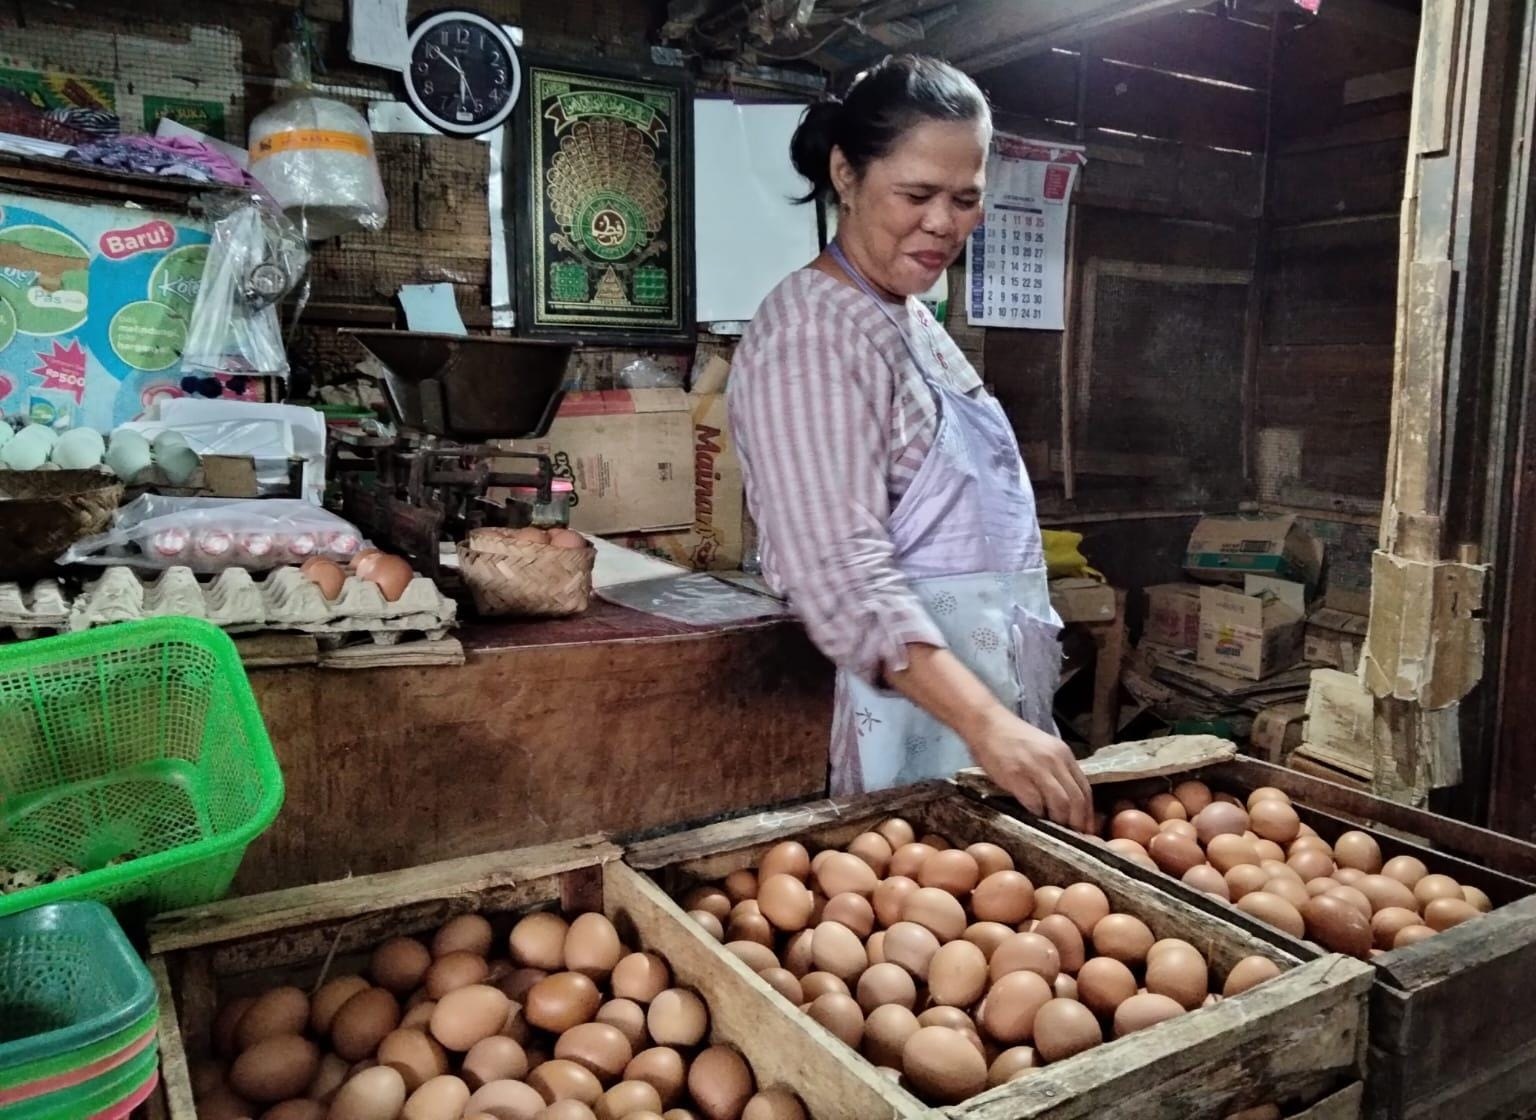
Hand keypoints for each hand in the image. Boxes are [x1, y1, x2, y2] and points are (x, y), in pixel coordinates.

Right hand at [965, 707, 1092, 831]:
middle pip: (1076, 798)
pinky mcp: (1016, 775)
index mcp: (1063, 754)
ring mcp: (1035, 767)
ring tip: (1056, 833)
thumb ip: (1056, 770)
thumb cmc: (1013, 739)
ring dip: (1060, 822)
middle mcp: (1054, 760)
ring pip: (1060, 802)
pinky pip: (1034, 802)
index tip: (1086, 830)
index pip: (1085, 789)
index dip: (1088, 813)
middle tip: (1074, 838)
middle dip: (1078, 823)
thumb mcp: (1043, 750)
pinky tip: (1034, 820)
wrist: (987, 723)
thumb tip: (1067, 802)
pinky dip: (1037, 814)